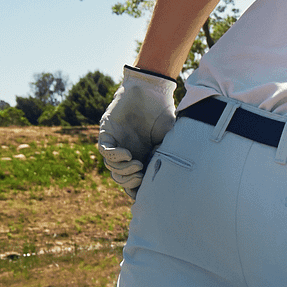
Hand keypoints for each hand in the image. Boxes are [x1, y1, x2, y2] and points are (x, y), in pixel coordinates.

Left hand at [97, 65, 177, 198]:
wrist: (152, 90)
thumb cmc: (163, 112)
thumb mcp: (171, 138)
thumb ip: (172, 155)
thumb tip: (181, 175)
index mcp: (142, 156)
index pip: (133, 180)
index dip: (136, 191)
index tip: (145, 196)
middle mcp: (128, 152)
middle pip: (121, 178)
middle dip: (129, 183)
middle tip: (141, 177)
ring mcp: (116, 142)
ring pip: (112, 168)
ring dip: (124, 171)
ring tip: (137, 165)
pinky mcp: (107, 132)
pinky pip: (105, 151)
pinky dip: (115, 156)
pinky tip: (127, 154)